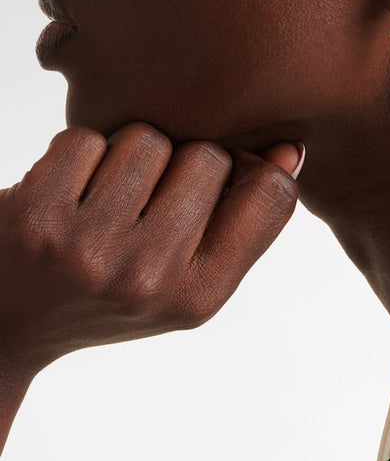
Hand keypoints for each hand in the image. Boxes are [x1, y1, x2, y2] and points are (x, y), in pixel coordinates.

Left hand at [0, 123, 300, 446]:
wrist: (7, 323)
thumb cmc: (112, 293)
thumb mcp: (188, 278)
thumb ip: (245, 220)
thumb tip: (290, 149)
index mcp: (200, 296)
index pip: (273, 194)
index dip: (255, 171)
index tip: (225, 179)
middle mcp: (147, 277)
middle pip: (209, 156)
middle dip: (186, 162)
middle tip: (153, 199)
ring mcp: (88, 247)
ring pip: (148, 138)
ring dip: (131, 154)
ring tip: (109, 196)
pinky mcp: (35, 216)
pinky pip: (87, 137)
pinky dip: (80, 155)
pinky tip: (69, 192)